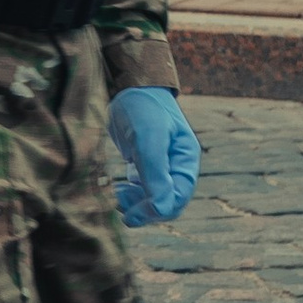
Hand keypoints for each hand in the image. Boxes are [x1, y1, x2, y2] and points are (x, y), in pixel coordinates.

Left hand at [110, 88, 200, 227]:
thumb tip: (160, 208)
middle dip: (144, 210)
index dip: (156, 211)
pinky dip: (130, 195)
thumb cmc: (144, 108)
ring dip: (136, 204)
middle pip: (166, 203)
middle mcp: (177, 167)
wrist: (132, 88)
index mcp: (186, 161)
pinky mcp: (145, 165)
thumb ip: (156, 172)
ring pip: (152, 199)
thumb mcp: (149, 138)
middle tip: (120, 207)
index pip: (177, 199)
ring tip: (117, 196)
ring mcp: (161, 167)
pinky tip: (117, 190)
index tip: (132, 214)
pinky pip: (142, 190)